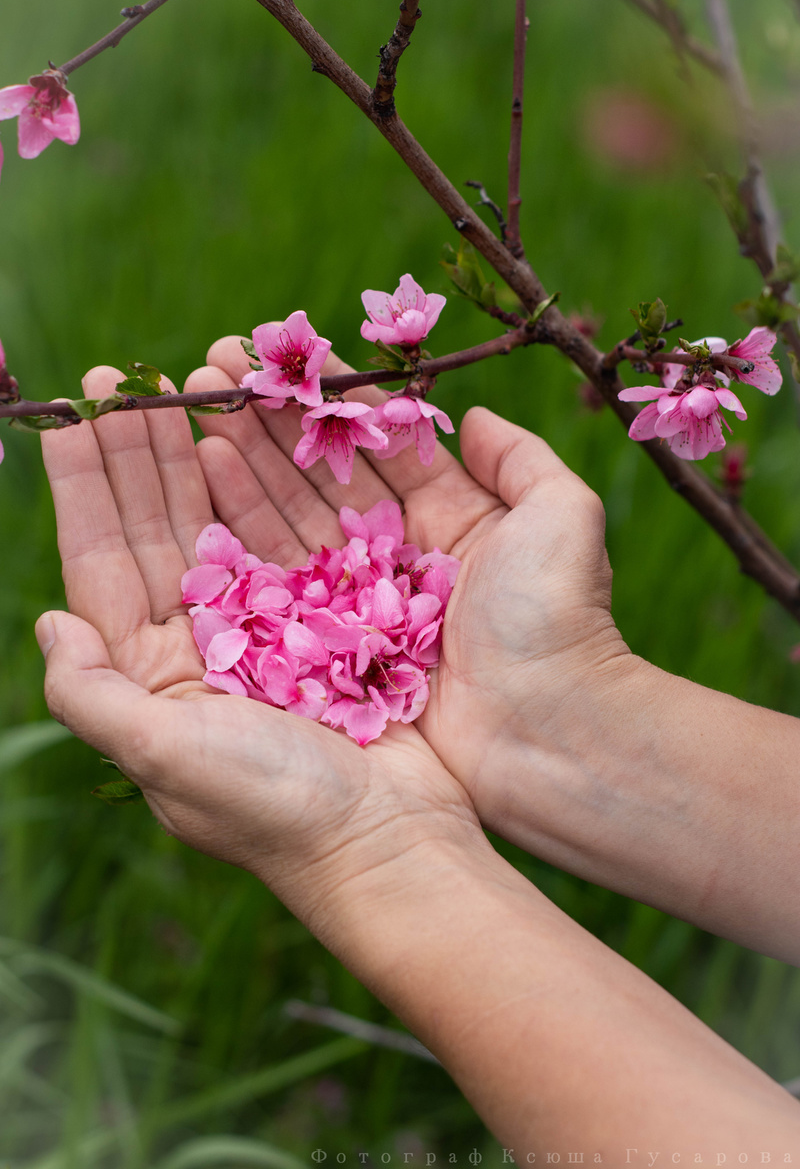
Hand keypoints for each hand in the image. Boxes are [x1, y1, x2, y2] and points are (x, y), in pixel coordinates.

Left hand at [36, 363, 486, 939]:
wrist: (389, 844)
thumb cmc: (275, 810)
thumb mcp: (165, 759)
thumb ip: (92, 696)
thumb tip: (49, 625)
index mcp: (149, 675)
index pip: (102, 562)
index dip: (85, 488)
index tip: (75, 417)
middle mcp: (198, 645)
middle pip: (155, 530)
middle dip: (137, 454)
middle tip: (126, 379)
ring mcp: (262, 629)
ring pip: (217, 523)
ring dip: (197, 456)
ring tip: (187, 388)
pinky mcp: (321, 621)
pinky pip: (283, 537)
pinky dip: (267, 488)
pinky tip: (250, 444)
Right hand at [187, 339, 799, 964]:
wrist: (545, 734)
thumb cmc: (556, 621)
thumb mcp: (560, 518)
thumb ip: (521, 458)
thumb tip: (472, 413)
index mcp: (453, 517)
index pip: (379, 443)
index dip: (330, 400)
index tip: (280, 358)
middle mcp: (398, 553)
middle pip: (324, 472)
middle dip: (271, 420)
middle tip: (214, 370)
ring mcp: (360, 598)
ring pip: (292, 514)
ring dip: (246, 459)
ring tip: (199, 406)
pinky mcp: (329, 642)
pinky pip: (278, 573)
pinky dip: (242, 525)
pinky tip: (206, 475)